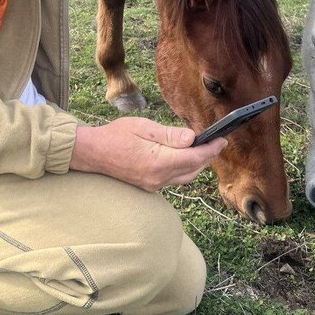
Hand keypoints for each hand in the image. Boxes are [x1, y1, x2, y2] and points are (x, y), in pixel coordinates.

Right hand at [70, 117, 226, 191]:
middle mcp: (158, 178)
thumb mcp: (143, 128)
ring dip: (197, 164)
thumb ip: (169, 134)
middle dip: (207, 156)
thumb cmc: (115, 135)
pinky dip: (184, 168)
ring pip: (185, 176)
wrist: (93, 153)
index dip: (210, 149)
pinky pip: (174, 179)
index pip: (193, 158)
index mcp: (157, 162)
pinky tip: (185, 157)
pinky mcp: (149, 186)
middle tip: (217, 142)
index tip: (222, 139)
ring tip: (205, 149)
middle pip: (192, 170)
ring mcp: (153, 184)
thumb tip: (192, 138)